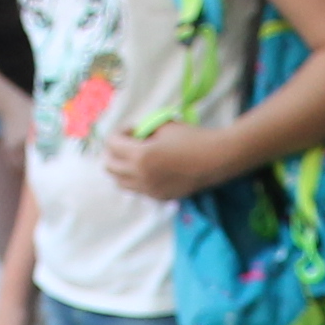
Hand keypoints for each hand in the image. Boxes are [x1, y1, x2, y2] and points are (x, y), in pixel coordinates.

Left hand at [100, 121, 226, 202]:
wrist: (216, 159)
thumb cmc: (192, 138)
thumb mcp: (164, 127)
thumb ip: (144, 131)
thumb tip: (134, 137)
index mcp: (140, 155)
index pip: (112, 144)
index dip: (119, 132)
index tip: (133, 129)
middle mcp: (140, 176)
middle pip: (109, 166)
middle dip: (113, 152)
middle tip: (127, 143)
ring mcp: (149, 190)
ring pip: (119, 182)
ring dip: (121, 168)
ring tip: (135, 158)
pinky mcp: (159, 197)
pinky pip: (136, 189)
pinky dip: (135, 178)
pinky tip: (150, 169)